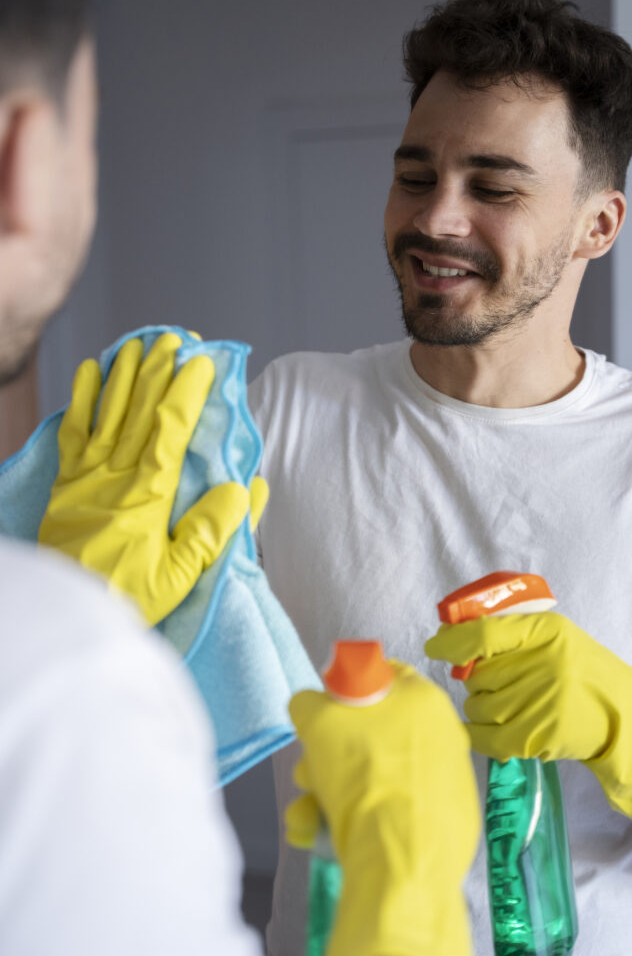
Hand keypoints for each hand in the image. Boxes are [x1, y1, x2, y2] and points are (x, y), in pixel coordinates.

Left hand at [39, 334, 262, 625]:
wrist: (67, 616)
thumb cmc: (127, 598)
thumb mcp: (178, 577)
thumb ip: (208, 533)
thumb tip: (240, 489)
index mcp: (147, 495)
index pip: (169, 429)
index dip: (186, 392)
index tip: (201, 362)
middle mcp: (115, 476)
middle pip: (139, 412)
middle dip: (158, 372)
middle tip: (173, 339)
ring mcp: (87, 477)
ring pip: (108, 414)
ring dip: (124, 376)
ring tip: (137, 343)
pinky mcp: (67, 485)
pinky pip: (74, 434)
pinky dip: (82, 401)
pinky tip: (90, 373)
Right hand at [287, 662, 479, 955]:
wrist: (402, 863)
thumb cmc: (363, 774)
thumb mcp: (318, 720)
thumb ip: (311, 703)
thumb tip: (313, 705)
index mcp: (423, 699)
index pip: (381, 676)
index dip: (343, 692)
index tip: (320, 718)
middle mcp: (442, 735)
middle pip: (370, 733)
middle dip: (326, 755)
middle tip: (307, 776)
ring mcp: (445, 781)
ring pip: (372, 776)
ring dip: (327, 794)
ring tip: (306, 818)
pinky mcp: (443, 823)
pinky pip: (390, 810)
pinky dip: (356, 820)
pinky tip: (322, 836)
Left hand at [425, 612, 631, 824]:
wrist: (622, 714)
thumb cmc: (579, 669)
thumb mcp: (553, 635)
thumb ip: (508, 633)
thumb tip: (448, 637)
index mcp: (546, 630)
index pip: (483, 634)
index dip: (452, 642)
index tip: (434, 646)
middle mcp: (542, 664)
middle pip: (477, 674)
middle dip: (475, 679)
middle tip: (496, 682)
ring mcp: (539, 703)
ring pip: (476, 705)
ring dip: (480, 705)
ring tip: (506, 703)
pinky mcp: (535, 738)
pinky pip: (482, 737)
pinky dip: (475, 732)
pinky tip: (485, 728)